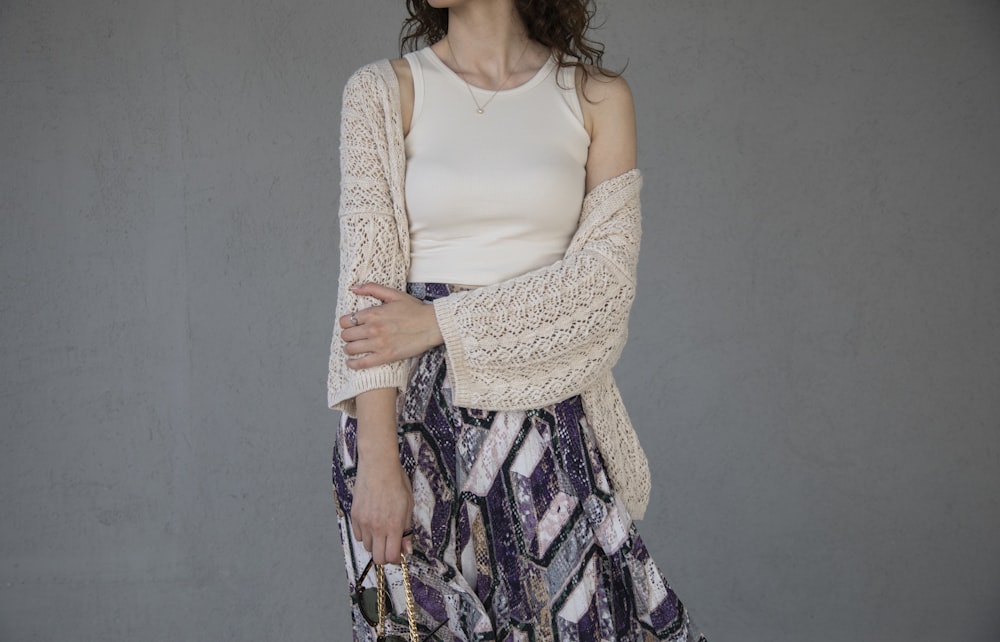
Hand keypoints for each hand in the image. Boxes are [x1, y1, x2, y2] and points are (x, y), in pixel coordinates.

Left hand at [339, 283, 443, 368]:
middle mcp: (372, 329)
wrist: (432, 325)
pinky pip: (362, 363)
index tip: (350, 325)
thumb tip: (354, 288)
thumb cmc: (416, 310)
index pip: (346, 320)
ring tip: (353, 348)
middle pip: (346, 335)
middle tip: (352, 336)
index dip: (345, 323)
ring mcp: (378, 344)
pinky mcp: (385, 356)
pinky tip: (352, 362)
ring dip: (349, 349)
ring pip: (350, 349)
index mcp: (373, 313)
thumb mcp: (394, 294)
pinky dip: (353, 364)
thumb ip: (372, 288)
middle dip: (347, 336)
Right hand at [351, 433, 413, 564]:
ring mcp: (364, 522)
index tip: (399, 552)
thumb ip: (407, 530)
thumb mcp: (408, 506)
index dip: (396, 558)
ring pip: (367, 547)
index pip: (391, 556)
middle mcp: (377, 527)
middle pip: (378, 558)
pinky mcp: (354, 516)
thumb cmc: (396, 483)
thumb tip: (407, 549)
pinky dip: (365, 534)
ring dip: (375, 543)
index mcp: (393, 526)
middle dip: (385, 555)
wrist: (378, 466)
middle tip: (390, 545)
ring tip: (382, 529)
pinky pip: (358, 535)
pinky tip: (372, 522)